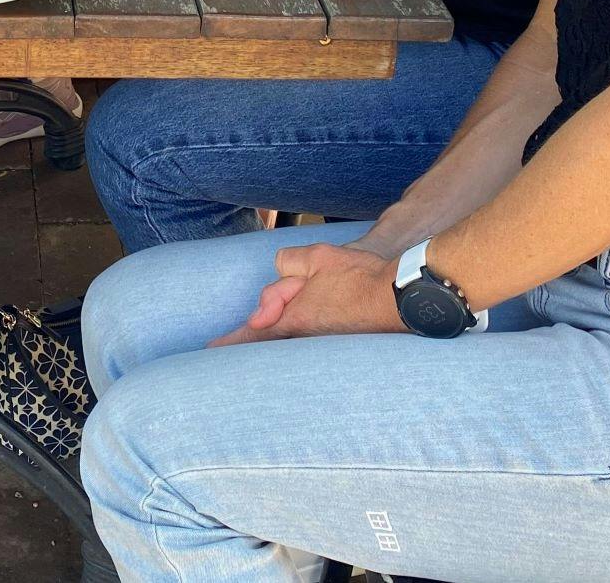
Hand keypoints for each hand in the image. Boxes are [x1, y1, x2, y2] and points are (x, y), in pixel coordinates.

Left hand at [208, 242, 405, 346]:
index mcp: (294, 319)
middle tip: (273, 313)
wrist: (398, 298)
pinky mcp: (340, 351)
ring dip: (292, 324)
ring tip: (314, 306)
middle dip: (270, 321)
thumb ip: (288, 263)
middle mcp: (306, 340)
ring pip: (294, 338)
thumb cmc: (358, 278)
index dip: (231, 342)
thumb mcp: (316, 258)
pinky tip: (323, 318)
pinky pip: (312, 343)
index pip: (254, 332)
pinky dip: (307, 334)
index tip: (210, 352)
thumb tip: (278, 273)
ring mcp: (323, 349)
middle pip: (275, 333)